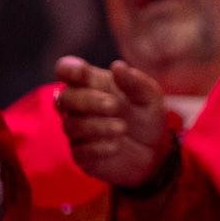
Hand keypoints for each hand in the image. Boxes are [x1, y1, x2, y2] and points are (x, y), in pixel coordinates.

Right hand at [52, 58, 172, 189]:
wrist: (153, 150)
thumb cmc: (146, 115)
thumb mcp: (149, 96)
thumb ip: (134, 81)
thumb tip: (117, 66)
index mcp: (94, 83)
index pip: (68, 70)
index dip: (68, 68)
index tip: (81, 72)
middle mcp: (80, 105)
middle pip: (66, 98)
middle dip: (88, 100)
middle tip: (114, 105)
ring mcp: (78, 130)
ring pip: (72, 125)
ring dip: (97, 126)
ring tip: (122, 128)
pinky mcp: (80, 154)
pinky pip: (80, 150)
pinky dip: (98, 147)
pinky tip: (116, 146)